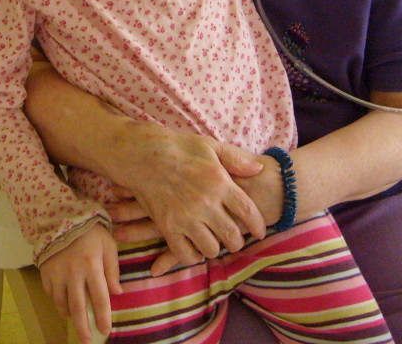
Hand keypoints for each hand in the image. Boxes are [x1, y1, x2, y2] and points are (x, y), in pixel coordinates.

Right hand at [40, 223, 120, 343]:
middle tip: (87, 340)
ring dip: (69, 315)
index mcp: (92, 266)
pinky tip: (63, 302)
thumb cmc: (91, 230)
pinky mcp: (45, 271)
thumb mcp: (108, 244)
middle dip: (83, 327)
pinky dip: (57, 301)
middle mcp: (73, 273)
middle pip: (78, 307)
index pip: (100, 298)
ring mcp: (57, 273)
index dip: (103, 317)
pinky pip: (50, 293)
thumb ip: (113, 269)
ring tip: (75, 320)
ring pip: (61, 303)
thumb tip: (117, 293)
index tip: (105, 331)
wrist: (62, 215)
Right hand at [106, 126, 265, 267]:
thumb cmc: (177, 146)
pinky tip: (193, 247)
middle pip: (231, 235)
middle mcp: (205, 203)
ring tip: (213, 242)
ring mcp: (186, 217)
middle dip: (236, 241)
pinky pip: (185, 254)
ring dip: (214, 248)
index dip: (257, 225)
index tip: (259, 231)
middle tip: (233, 239)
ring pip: (210, 248)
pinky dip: (192, 255)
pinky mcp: (167, 227)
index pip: (247, 212)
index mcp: (219, 182)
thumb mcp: (209, 145)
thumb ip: (236, 159)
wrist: (142, 154)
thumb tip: (259, 170)